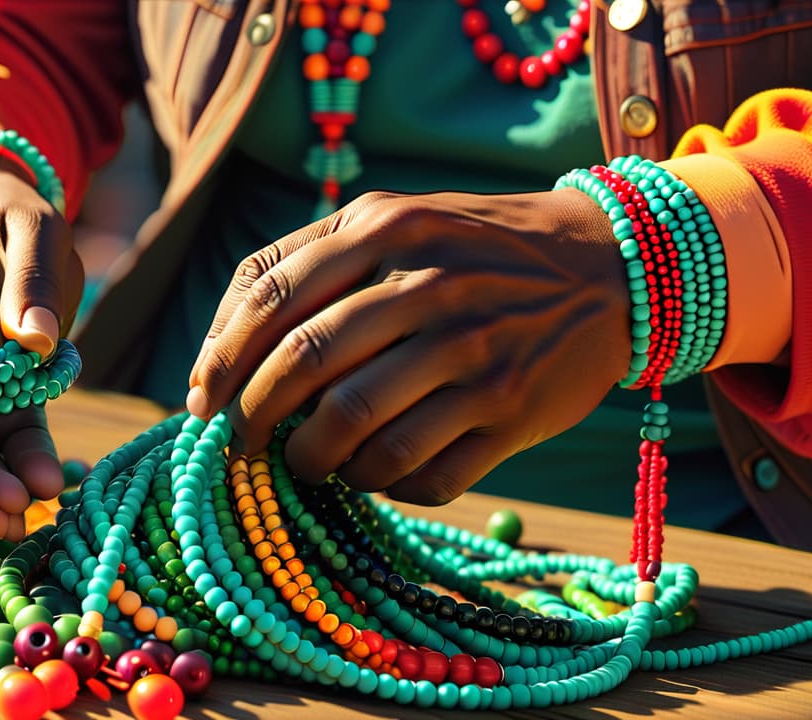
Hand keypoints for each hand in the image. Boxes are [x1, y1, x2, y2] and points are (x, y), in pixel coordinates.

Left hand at [186, 189, 629, 504]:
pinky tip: (372, 473)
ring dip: (312, 462)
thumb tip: (222, 344)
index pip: (270, 297)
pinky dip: (380, 484)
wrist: (610, 266)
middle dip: (253, 419)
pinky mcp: (511, 411)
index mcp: (387, 227)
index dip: (221, 357)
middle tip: (240, 447)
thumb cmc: (474, 248)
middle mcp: (430, 285)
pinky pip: (420, 472)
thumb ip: (309, 260)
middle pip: (306, 366)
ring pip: (357, 430)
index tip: (201, 401)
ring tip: (305, 464)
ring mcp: (475, 351)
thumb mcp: (397, 218)